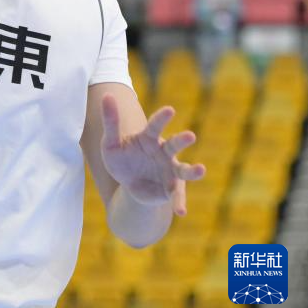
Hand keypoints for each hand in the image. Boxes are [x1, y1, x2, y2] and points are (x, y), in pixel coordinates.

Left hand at [100, 95, 205, 215]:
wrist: (127, 183)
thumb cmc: (121, 157)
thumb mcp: (111, 142)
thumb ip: (111, 121)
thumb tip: (107, 95)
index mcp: (149, 138)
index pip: (155, 125)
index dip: (162, 117)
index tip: (170, 110)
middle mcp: (164, 152)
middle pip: (174, 144)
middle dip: (182, 140)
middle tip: (190, 135)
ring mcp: (169, 171)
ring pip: (183, 169)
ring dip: (192, 170)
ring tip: (201, 169)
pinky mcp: (171, 189)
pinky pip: (176, 196)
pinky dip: (179, 203)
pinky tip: (180, 212)